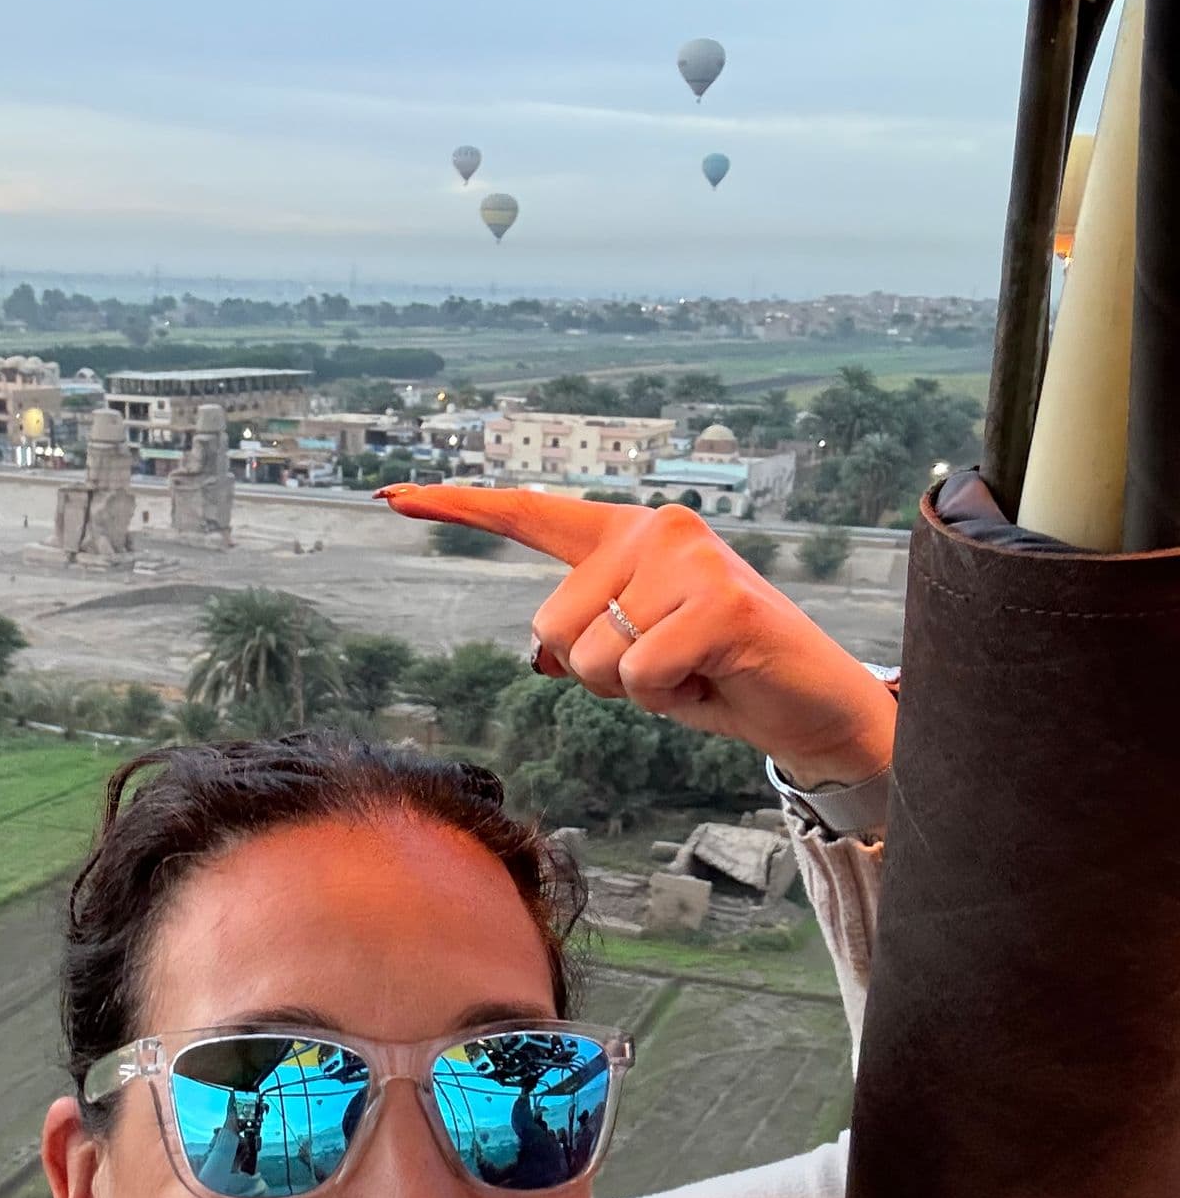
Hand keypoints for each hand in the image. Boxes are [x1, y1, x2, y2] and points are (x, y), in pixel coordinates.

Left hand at [378, 486, 894, 788]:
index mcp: (624, 535)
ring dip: (635, 690)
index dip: (456, 508)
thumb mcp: (635, 658)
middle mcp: (653, 530)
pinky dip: (668, 699)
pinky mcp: (719, 602)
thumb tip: (541, 657)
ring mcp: (688, 560)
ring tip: (689, 671)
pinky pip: (639, 675)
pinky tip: (710, 680)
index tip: (391, 496)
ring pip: (589, 658)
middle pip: (549, 626)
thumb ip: (584, 640)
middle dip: (596, 674)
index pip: (527, 515)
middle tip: (665, 667)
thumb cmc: (714, 674)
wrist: (805, 701)